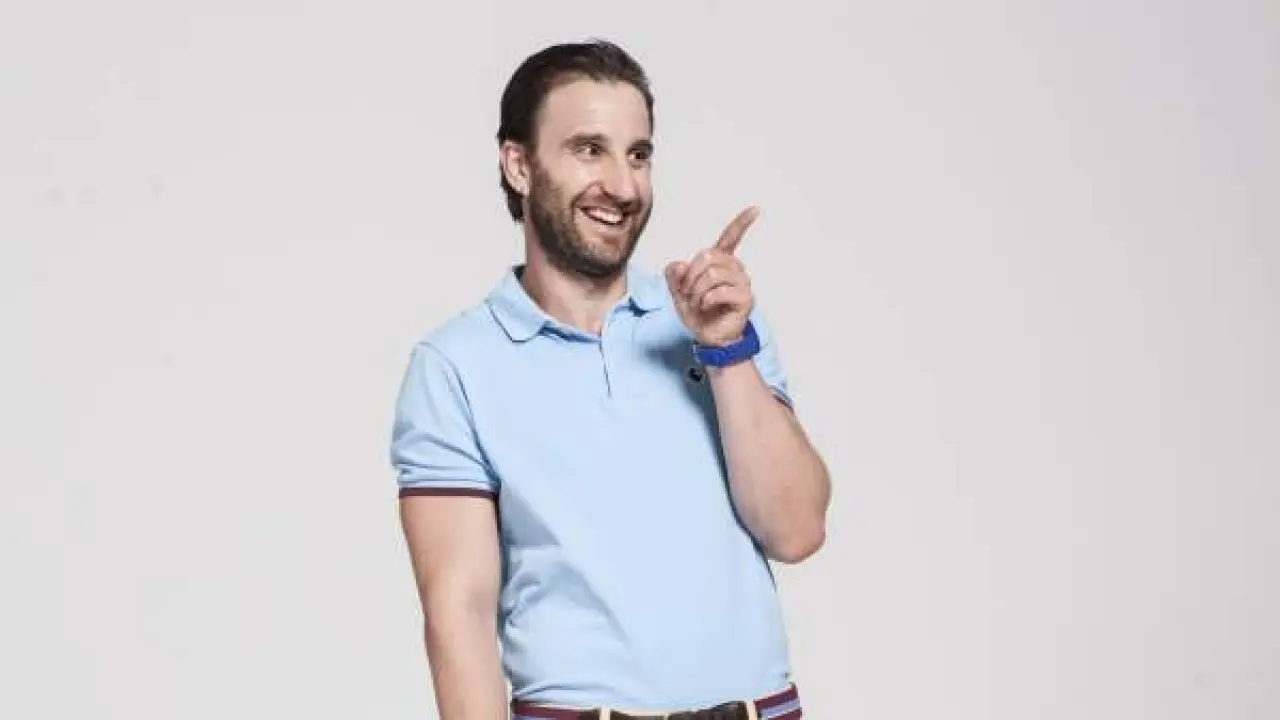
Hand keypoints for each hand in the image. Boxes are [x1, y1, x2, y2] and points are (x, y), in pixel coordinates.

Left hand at [664, 206, 760, 346]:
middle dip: (690, 275)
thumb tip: (680, 266)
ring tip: (696, 302)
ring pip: (713, 273)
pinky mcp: (745, 298)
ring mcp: (742, 283)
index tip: (756, 209)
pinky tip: (705, 307)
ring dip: (696, 290)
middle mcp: (734, 270)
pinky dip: (705, 300)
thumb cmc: (698, 313)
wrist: (708, 338)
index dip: (742, 223)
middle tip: (686, 292)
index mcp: (721, 263)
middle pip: (708, 256)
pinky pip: (720, 291)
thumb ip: (674, 276)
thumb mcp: (678, 293)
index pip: (731, 238)